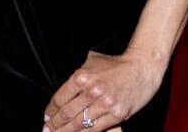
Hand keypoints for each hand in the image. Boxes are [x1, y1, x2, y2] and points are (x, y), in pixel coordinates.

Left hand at [42, 49, 164, 131]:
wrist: (141, 68)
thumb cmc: (115, 64)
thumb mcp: (92, 62)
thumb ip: (79, 75)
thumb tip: (65, 89)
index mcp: (82, 76)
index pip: (60, 98)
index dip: (51, 110)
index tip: (47, 117)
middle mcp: (91, 91)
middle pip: (67, 113)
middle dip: (55, 124)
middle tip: (47, 130)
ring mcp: (104, 104)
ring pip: (79, 124)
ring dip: (66, 131)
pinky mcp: (116, 115)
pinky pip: (96, 129)